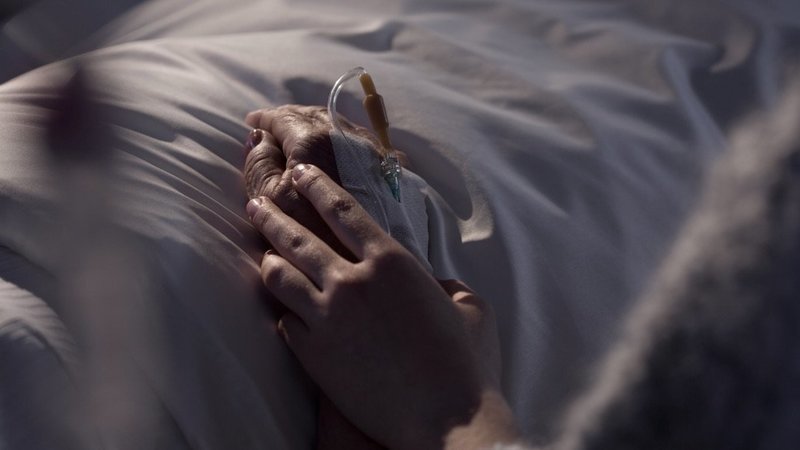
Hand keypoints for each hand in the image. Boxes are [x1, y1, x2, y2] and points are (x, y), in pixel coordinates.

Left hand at [246, 164, 519, 448]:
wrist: (444, 419)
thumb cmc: (465, 364)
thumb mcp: (471, 308)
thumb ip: (447, 285)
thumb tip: (436, 284)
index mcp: (391, 261)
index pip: (342, 211)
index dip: (316, 187)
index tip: (299, 175)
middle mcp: (352, 281)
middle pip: (298, 237)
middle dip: (272, 214)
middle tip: (258, 202)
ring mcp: (327, 317)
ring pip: (279, 277)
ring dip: (269, 259)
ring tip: (264, 253)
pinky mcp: (313, 354)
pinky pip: (285, 323)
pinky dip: (284, 312)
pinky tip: (284, 310)